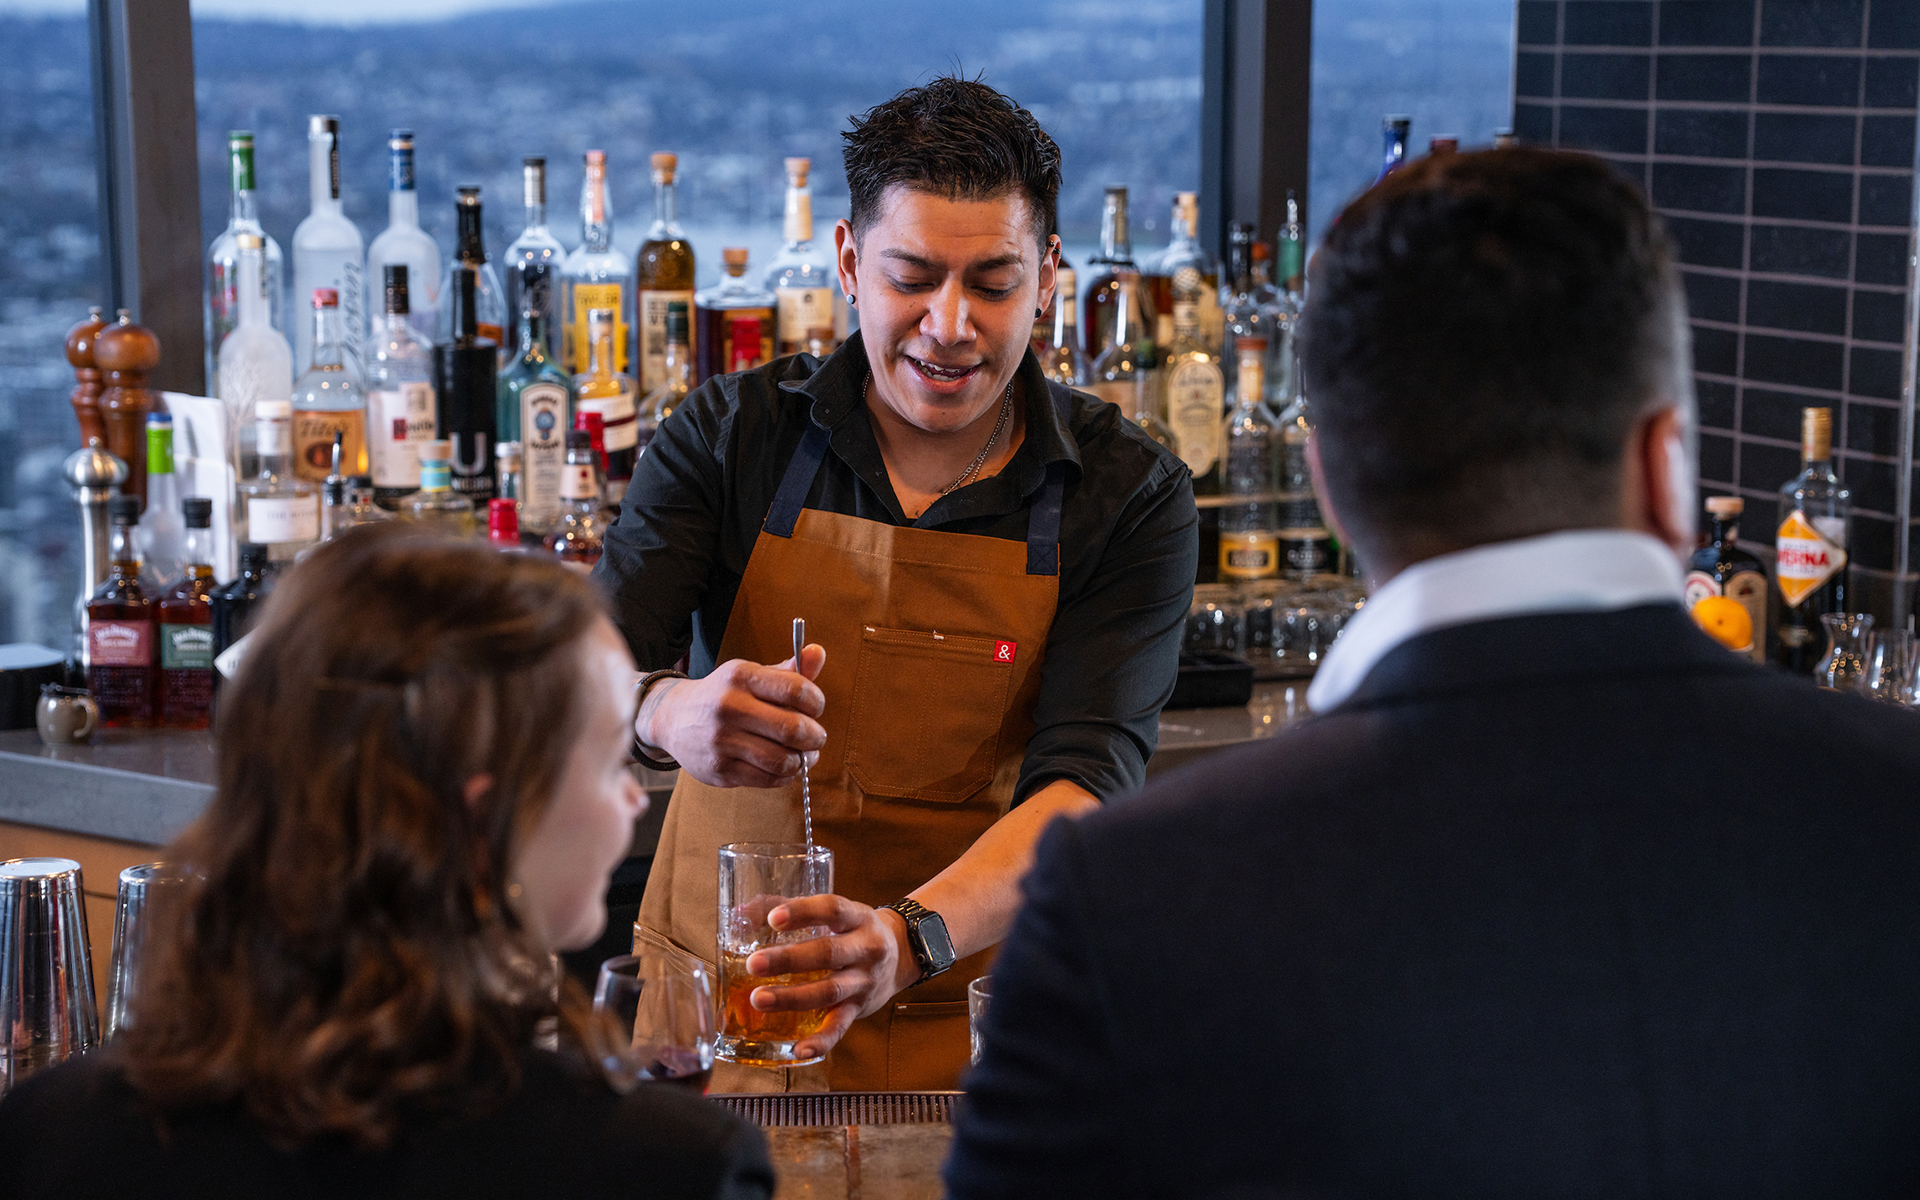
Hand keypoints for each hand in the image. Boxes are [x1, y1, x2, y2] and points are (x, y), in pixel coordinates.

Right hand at [640, 645, 825, 787]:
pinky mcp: (719, 769)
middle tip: (816, 737)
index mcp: (741, 677)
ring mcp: (722, 740)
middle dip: (815, 736)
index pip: (796, 690)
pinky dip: (785, 776)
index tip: (815, 708)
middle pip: (792, 729)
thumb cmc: (724, 695)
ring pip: (782, 760)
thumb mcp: (751, 675)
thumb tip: (818, 652)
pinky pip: (767, 780)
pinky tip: (784, 767)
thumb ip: (789, 670)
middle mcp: (730, 706)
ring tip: (804, 755)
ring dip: (803, 761)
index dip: (816, 702)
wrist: (674, 718)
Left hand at [744, 894, 919, 1059]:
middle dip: (789, 959)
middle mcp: (865, 949)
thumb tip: (741, 913)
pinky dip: (821, 1041)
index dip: (803, 912)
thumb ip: (789, 908)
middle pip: (828, 953)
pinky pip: (841, 1027)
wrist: (903, 954)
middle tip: (753, 964)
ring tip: (759, 999)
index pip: (833, 910)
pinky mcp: (860, 1008)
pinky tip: (798, 1050)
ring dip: (793, 998)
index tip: (773, 919)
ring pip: (830, 991)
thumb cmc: (852, 930)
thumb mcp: (835, 913)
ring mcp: (864, 981)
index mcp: (858, 918)